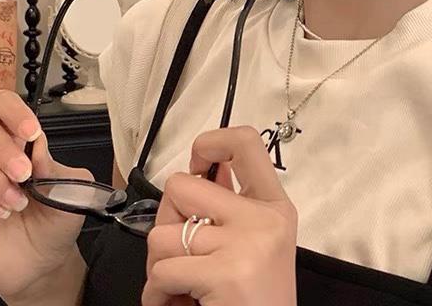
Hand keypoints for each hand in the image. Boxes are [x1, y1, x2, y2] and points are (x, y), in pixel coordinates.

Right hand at [0, 90, 93, 300]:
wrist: (45, 262)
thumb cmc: (57, 218)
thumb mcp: (71, 188)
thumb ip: (55, 164)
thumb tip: (37, 145)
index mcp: (16, 137)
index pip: (1, 103)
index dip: (12, 111)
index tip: (31, 133)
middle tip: (22, 172)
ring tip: (17, 201)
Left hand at [142, 125, 298, 305]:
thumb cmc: (256, 299)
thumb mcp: (257, 244)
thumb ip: (232, 206)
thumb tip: (203, 169)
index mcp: (275, 205)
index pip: (245, 142)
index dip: (210, 143)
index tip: (197, 167)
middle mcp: (264, 218)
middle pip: (182, 186)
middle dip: (166, 220)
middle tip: (176, 249)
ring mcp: (246, 244)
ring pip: (162, 233)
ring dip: (157, 265)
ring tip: (176, 284)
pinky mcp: (225, 274)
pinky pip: (162, 271)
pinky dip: (157, 294)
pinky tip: (175, 303)